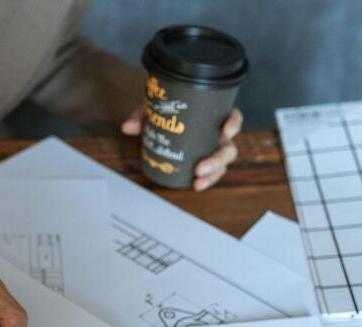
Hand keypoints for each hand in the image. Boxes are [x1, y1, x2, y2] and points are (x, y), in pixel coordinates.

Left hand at [122, 106, 243, 190]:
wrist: (161, 116)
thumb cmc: (166, 109)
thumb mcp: (155, 107)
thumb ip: (142, 114)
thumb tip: (128, 127)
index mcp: (213, 115)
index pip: (232, 116)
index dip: (234, 124)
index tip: (226, 131)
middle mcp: (217, 134)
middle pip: (228, 148)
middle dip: (217, 160)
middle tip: (200, 168)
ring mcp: (212, 149)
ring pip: (222, 164)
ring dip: (212, 174)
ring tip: (197, 181)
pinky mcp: (204, 162)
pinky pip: (211, 173)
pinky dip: (205, 180)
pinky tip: (195, 185)